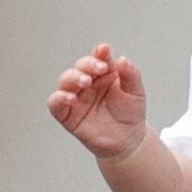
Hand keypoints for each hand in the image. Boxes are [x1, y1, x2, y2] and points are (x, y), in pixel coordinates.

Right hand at [47, 44, 149, 161]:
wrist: (127, 140)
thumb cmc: (130, 113)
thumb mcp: (136, 92)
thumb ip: (131, 75)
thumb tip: (123, 59)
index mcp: (104, 73)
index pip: (99, 58)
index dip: (100, 53)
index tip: (104, 51)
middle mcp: (88, 82)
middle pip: (80, 66)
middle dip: (87, 65)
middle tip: (99, 69)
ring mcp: (77, 97)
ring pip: (65, 81)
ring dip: (73, 78)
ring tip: (85, 81)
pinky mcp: (67, 114)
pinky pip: (55, 103)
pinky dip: (59, 98)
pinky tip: (70, 98)